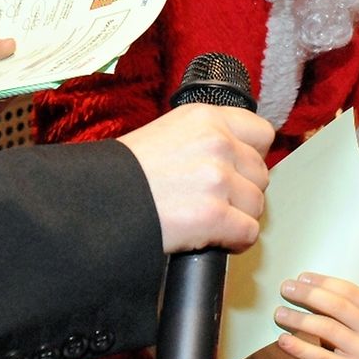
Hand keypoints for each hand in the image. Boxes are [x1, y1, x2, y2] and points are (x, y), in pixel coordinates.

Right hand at [117, 104, 272, 252]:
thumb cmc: (124, 172)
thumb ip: (205, 139)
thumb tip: (236, 159)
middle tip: (215, 201)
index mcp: (206, 117)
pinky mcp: (214, 215)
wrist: (96, 200)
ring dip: (238, 217)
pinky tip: (213, 239)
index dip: (252, 157)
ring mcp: (217, 178)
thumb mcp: (168, 133)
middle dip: (242, 191)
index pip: (262, 134)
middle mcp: (217, 142)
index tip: (238, 171)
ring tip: (208, 220)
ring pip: (257, 205)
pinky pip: (248, 232)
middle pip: (261, 173)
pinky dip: (234, 242)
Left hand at [275, 273, 358, 358]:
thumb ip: (332, 304)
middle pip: (338, 306)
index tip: (300, 277)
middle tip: (285, 288)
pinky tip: (283, 339)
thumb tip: (299, 285)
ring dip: (299, 319)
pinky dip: (299, 347)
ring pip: (328, 329)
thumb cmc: (348, 341)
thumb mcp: (349, 321)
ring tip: (279, 313)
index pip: (348, 290)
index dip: (323, 281)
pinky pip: (320, 357)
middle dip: (309, 295)